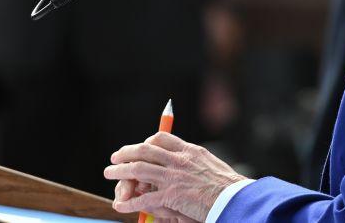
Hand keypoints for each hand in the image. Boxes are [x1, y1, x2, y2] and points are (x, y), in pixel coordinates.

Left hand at [105, 131, 245, 220]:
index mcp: (190, 151)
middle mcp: (180, 160)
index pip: (161, 139)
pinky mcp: (172, 196)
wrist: (234, 199)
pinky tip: (121, 206)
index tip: (139, 148)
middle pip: (145, 150)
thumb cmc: (227, 186)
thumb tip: (182, 165)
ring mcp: (174, 177)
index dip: (146, 143)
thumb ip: (193, 163)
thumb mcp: (211, 165)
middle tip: (116, 157)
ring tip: (110, 173)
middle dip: (126, 152)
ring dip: (120, 171)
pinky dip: (129, 203)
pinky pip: (143, 198)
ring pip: (139, 169)